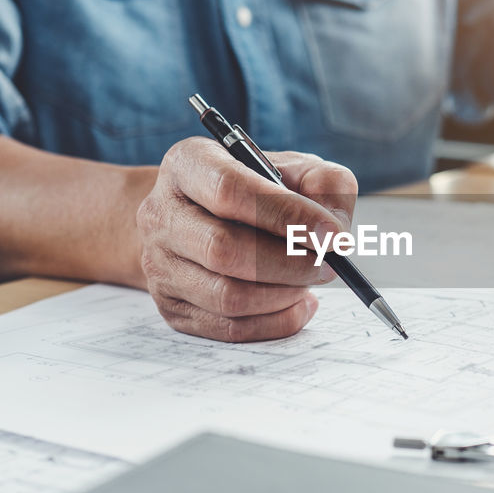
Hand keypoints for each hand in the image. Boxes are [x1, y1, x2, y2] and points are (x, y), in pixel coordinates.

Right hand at [136, 138, 356, 341]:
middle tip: (328, 265)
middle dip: (289, 263)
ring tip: (310, 281)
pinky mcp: (170, 305)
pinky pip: (227, 327)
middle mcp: (161, 213)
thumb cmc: (256, 190)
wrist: (202, 218)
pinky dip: (274, 322)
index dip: (286, 215)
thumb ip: (324, 184)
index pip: (229, 190)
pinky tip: (298, 304)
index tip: (332, 234)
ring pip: (226, 296)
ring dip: (282, 295)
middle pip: (223, 250)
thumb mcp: (294, 169)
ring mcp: (159, 263)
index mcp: (188, 164)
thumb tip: (335, 232)